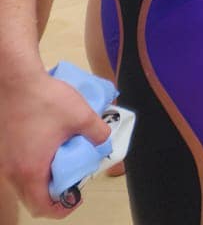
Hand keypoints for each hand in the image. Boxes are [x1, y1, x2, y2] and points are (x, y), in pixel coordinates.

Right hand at [0, 69, 111, 217]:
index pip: (42, 207)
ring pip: (24, 185)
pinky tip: (50, 150)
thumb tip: (105, 142)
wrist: (16, 80)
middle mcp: (13, 171)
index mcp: (30, 170)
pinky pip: (19, 170)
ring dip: (43, 181)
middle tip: (73, 181)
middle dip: (54, 196)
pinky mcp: (4, 150)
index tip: (77, 197)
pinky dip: (34, 169)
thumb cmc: (46, 100)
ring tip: (64, 164)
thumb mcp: (82, 116)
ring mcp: (5, 162)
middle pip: (32, 199)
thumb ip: (98, 133)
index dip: (62, 209)